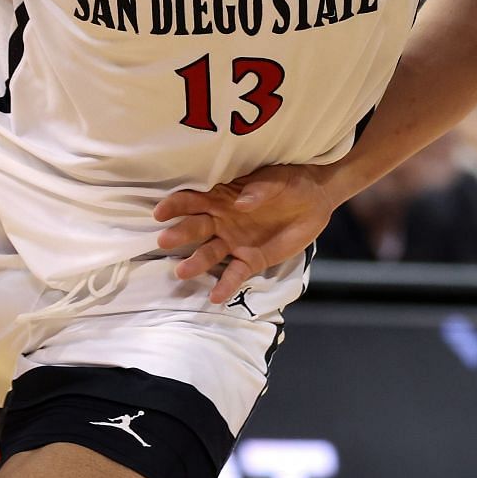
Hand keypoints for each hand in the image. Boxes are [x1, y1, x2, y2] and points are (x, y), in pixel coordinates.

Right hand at [153, 164, 339, 303]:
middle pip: (196, 228)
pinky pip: (235, 274)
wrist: (316, 200)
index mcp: (223, 196)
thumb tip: (241, 202)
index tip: (160, 212)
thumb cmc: (290, 181)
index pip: (193, 200)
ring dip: (196, 262)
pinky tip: (215, 297)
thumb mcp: (277, 180)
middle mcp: (222, 221)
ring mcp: (235, 242)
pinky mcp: (251, 260)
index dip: (176, 205)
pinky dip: (225, 286)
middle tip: (164, 242)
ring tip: (183, 272)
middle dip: (180, 234)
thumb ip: (259, 190)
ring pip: (210, 254)